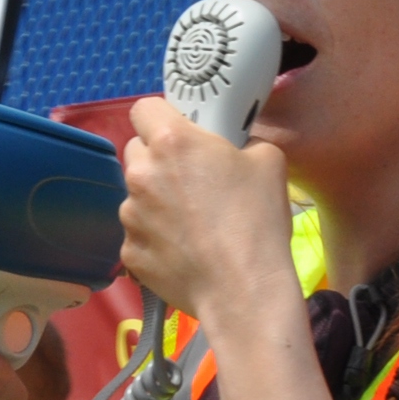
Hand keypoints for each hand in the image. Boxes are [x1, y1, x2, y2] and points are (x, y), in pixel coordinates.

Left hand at [118, 97, 300, 332]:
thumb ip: (242, 142)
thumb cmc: (257, 221)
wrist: (243, 290)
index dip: (162, 117)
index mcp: (172, 142)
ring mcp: (130, 215)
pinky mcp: (129, 252)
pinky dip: (156, 238)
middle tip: (190, 177)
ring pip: (136, 195)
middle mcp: (141, 174)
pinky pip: (139, 234)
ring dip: (156, 200)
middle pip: (136, 151)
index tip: (181, 131)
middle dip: (158, 158)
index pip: (144, 108)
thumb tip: (234, 149)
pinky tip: (185, 251)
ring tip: (191, 223)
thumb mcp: (269, 161)